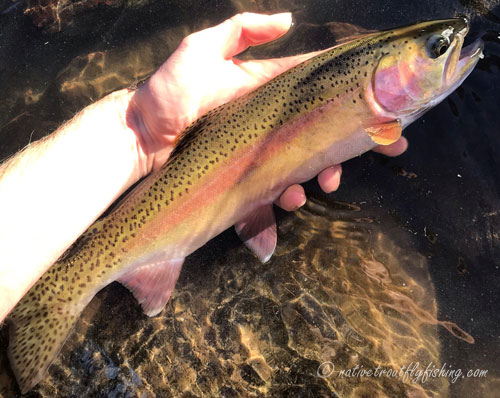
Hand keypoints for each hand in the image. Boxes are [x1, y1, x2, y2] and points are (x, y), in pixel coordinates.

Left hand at [130, 12, 406, 210]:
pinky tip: (293, 198)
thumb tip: (289, 20)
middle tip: (383, 148)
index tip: (381, 102)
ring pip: (304, 163)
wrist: (139, 141)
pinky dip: (289, 196)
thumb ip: (240, 29)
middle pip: (320, 130)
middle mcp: (268, 122)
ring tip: (329, 181)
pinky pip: (276, 190)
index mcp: (265, 89)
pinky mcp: (245, 178)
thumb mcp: (199, 50)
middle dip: (351, 141)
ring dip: (324, 173)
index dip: (349, 92)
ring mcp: (258, 152)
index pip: (316, 86)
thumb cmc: (167, 94)